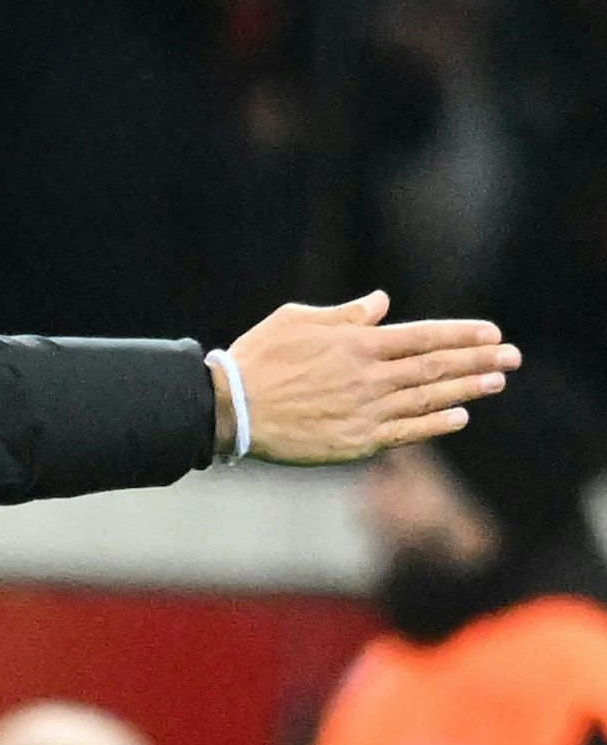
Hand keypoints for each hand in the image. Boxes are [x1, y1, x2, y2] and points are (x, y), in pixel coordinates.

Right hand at [215, 290, 519, 464]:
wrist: (233, 409)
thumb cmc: (259, 358)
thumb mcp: (297, 319)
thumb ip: (346, 314)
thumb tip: (381, 302)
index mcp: (357, 343)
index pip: (424, 336)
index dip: (462, 334)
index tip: (492, 333)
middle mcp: (370, 376)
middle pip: (436, 366)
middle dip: (479, 360)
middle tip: (512, 357)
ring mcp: (367, 410)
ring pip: (430, 398)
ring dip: (467, 388)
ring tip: (495, 382)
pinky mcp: (358, 441)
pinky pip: (408, 432)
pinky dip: (437, 424)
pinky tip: (459, 416)